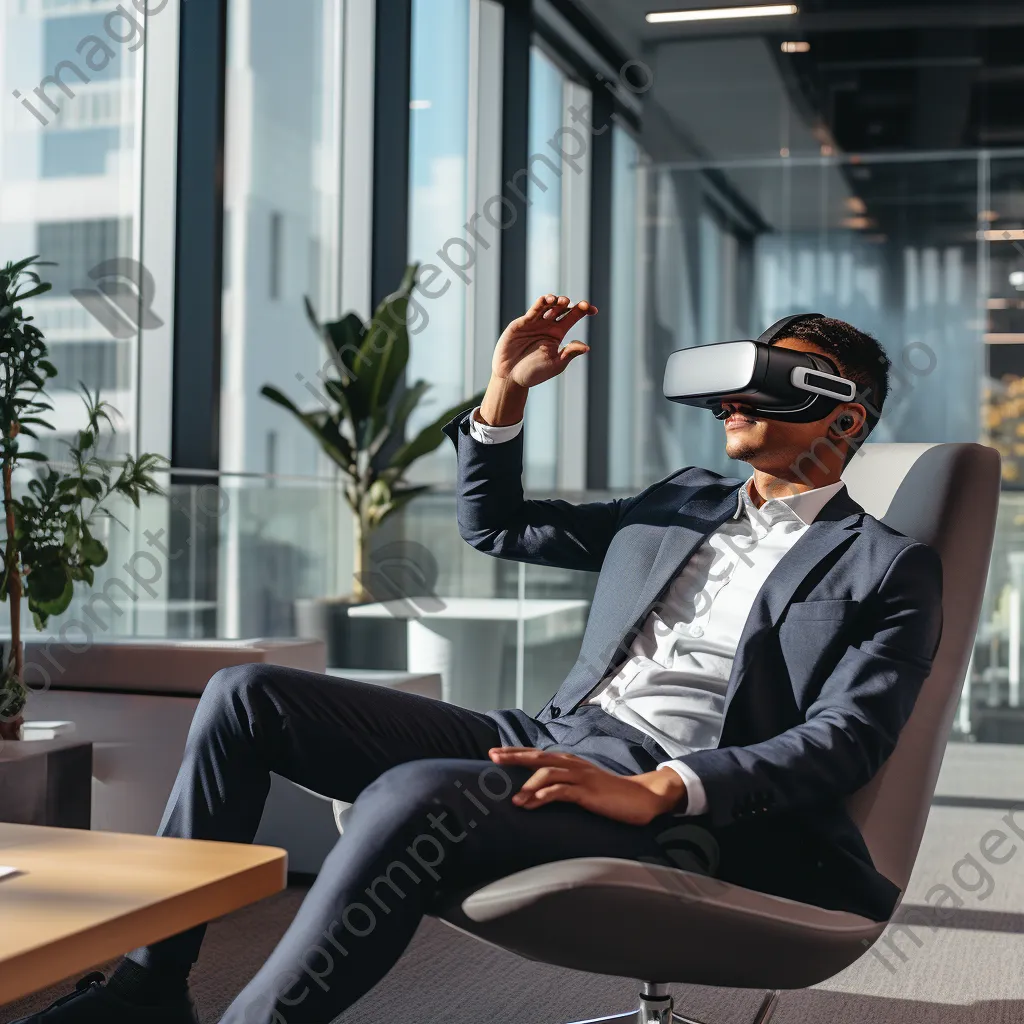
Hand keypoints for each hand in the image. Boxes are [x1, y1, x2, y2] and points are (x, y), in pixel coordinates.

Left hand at [489, 747, 685, 826]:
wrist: (642, 797)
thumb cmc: (610, 794)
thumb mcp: (582, 787)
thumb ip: (561, 786)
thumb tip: (534, 795)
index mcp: (569, 762)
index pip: (537, 754)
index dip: (515, 752)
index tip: (494, 752)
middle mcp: (573, 765)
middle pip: (538, 756)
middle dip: (514, 756)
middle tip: (492, 757)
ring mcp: (581, 777)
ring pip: (548, 773)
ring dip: (528, 785)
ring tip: (513, 800)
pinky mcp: (589, 792)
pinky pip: (563, 791)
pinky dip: (545, 795)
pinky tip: (534, 803)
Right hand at [492, 294, 597, 389]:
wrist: (510, 376)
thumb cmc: (534, 373)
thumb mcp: (556, 364)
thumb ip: (569, 354)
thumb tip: (586, 347)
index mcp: (558, 333)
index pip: (574, 316)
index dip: (584, 310)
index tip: (593, 310)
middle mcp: (547, 325)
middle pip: (562, 308)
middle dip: (571, 304)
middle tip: (581, 306)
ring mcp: (534, 322)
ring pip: (548, 306)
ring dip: (556, 301)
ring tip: (563, 302)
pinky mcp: (521, 323)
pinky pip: (533, 311)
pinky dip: (541, 304)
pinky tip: (548, 301)